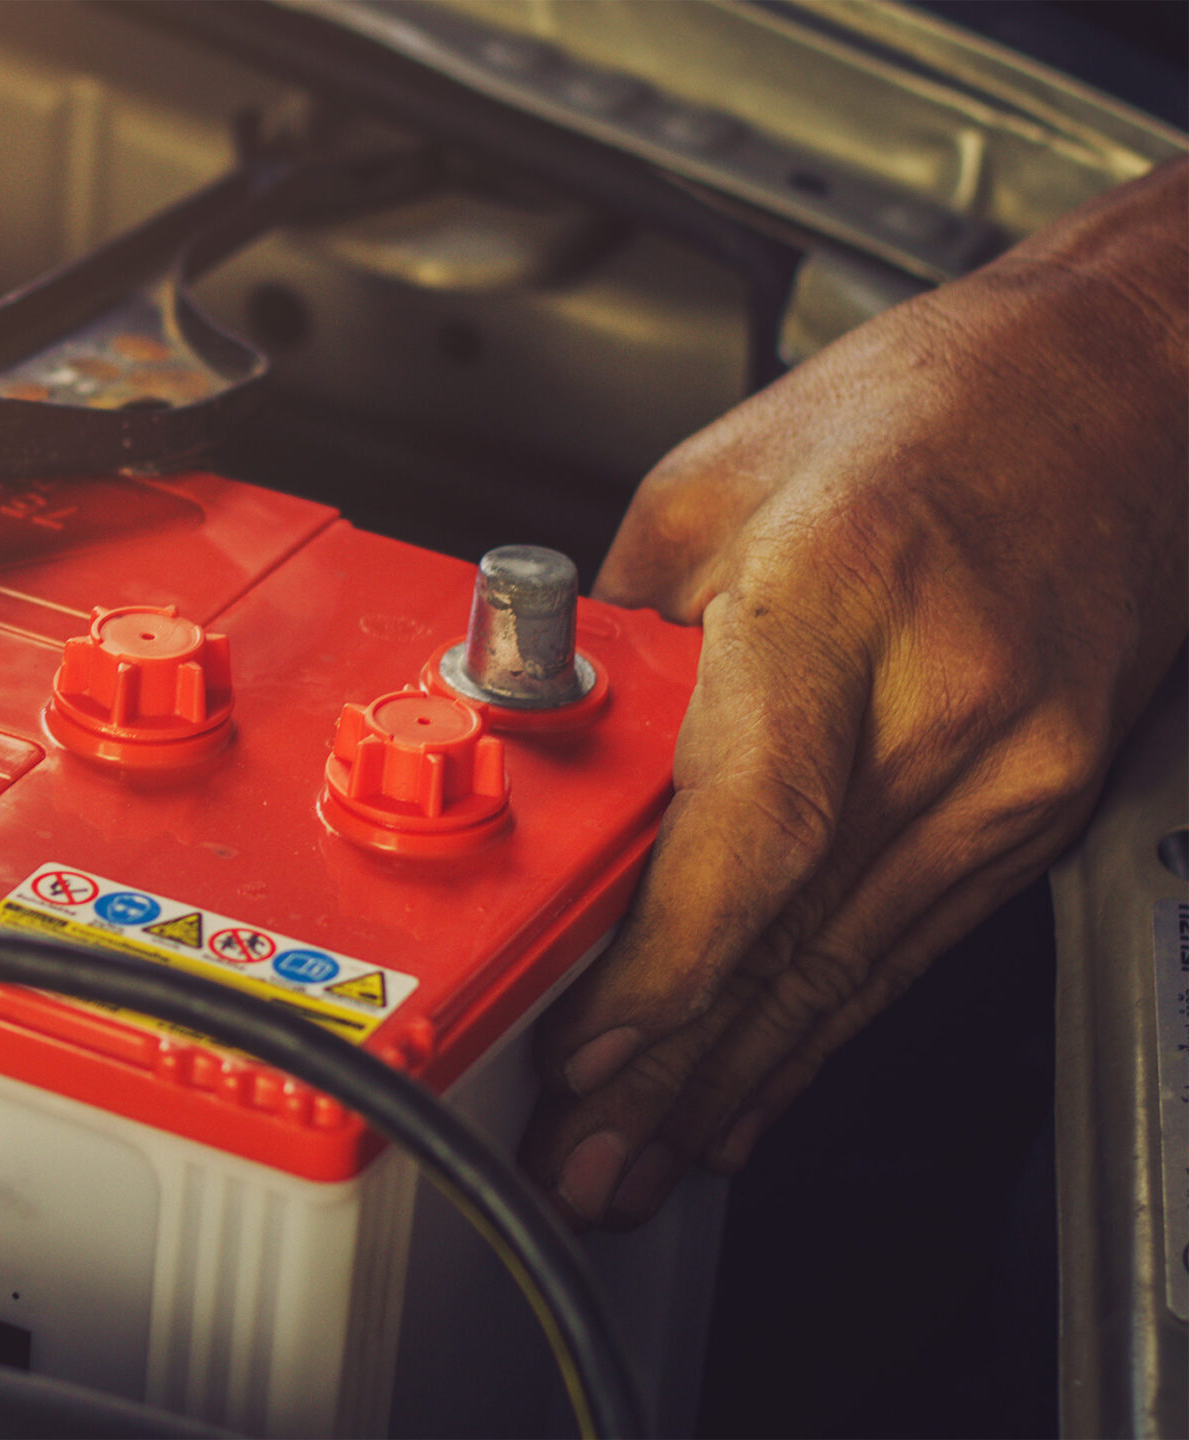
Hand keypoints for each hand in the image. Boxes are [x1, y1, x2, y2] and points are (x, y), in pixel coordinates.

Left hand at [522, 159, 1188, 1228]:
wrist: (1121, 386)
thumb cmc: (919, 412)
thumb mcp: (708, 490)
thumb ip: (620, 645)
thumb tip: (539, 762)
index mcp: (845, 590)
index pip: (758, 824)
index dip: (672, 963)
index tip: (593, 1044)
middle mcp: (951, 696)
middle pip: (800, 927)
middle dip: (682, 1066)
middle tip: (591, 1156)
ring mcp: (1019, 762)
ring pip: (857, 961)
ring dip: (743, 1074)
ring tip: (649, 1156)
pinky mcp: (1045, 800)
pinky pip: (911, 940)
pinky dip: (823, 1022)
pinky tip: (759, 1086)